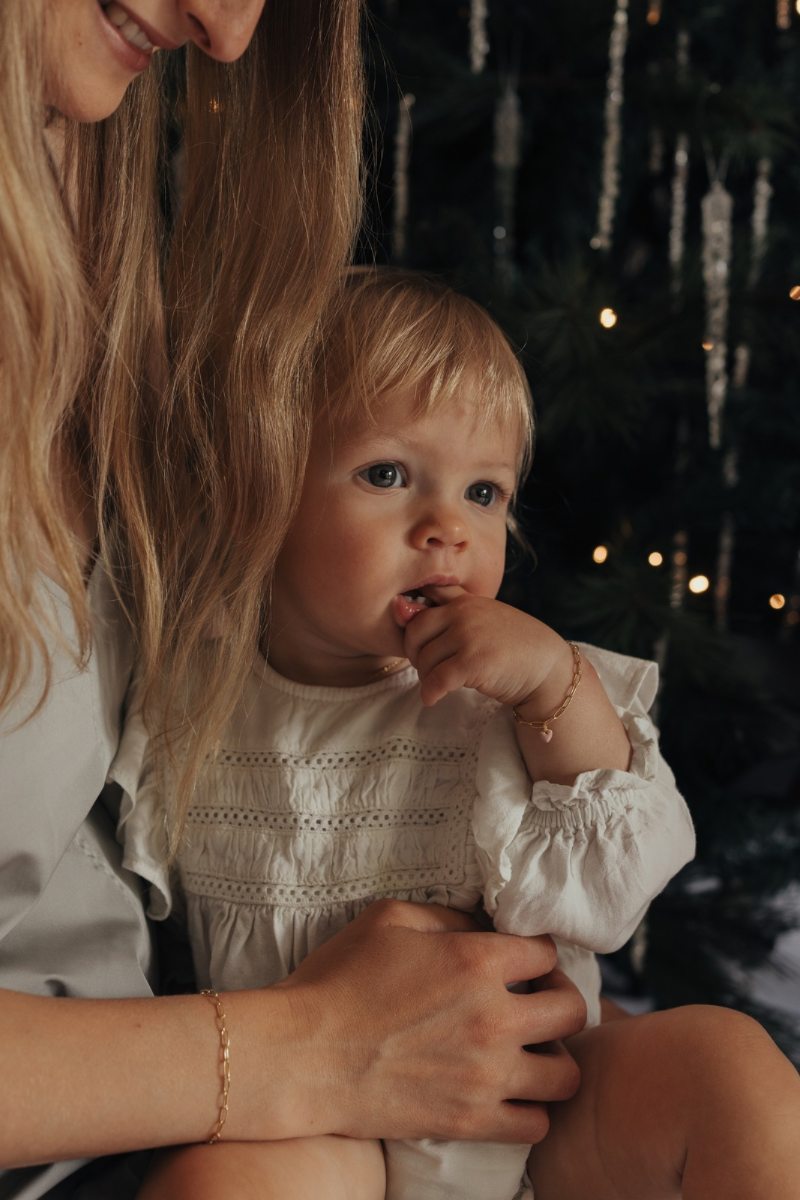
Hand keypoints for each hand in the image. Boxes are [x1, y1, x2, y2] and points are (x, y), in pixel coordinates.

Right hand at [271, 899, 584, 1143]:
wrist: (301, 1055)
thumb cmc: (338, 979)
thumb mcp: (390, 919)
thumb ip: (448, 917)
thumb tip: (484, 927)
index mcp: (477, 961)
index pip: (546, 953)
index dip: (535, 954)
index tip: (520, 962)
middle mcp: (494, 1018)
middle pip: (572, 1012)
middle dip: (559, 1001)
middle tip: (534, 1002)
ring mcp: (486, 1075)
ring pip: (566, 1075)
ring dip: (552, 1060)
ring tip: (526, 1053)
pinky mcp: (469, 1121)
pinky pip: (536, 1124)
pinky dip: (531, 1109)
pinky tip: (507, 1093)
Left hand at [402, 586, 565, 709]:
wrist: (547, 668)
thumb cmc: (514, 645)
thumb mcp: (485, 617)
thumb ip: (451, 611)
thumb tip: (400, 609)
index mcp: (466, 601)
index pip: (424, 598)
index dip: (409, 616)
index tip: (413, 635)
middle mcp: (465, 612)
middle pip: (415, 632)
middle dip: (415, 653)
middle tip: (427, 667)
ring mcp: (469, 636)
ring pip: (424, 659)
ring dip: (426, 677)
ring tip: (439, 683)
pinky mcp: (473, 662)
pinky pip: (436, 679)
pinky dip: (430, 692)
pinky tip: (433, 698)